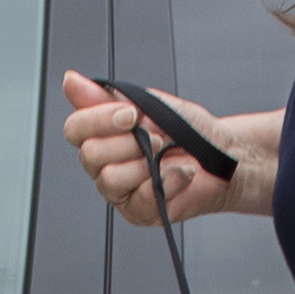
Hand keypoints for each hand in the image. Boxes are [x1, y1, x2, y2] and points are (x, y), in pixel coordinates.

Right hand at [61, 73, 259, 228]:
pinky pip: (139, 201)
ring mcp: (121, 191)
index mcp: (103, 135)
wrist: (224, 155)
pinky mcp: (139, 212)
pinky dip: (166, 183)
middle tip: (154, 138)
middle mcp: (106, 164)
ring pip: (110, 180)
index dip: (99, 120)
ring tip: (166, 156)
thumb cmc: (190, 131)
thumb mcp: (148, 103)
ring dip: (144, 164)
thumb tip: (70, 80)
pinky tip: (180, 173)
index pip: (75, 129)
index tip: (130, 114)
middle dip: (128, 142)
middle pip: (90, 156)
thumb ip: (105, 95)